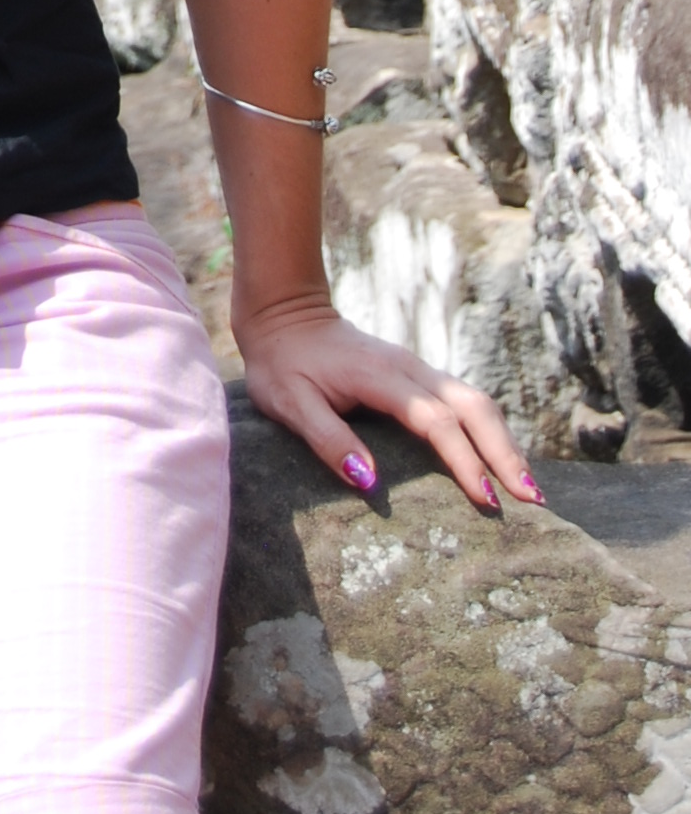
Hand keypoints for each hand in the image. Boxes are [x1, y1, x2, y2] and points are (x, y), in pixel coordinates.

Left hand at [236, 287, 542, 513]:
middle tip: (532, 500)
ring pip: (476, 402)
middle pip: (474, 408)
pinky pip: (465, 401)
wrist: (283, 312)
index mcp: (382, 377)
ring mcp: (418, 369)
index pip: (436, 422)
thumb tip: (369, 482)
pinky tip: (501, 460)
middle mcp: (410, 369)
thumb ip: (327, 439)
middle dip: (505, 453)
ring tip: (528, 489)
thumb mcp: (289, 404)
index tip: (486, 501)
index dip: (464, 462)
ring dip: (505, 443)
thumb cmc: (282, 364)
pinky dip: (490, 431)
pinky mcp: (418, 376)